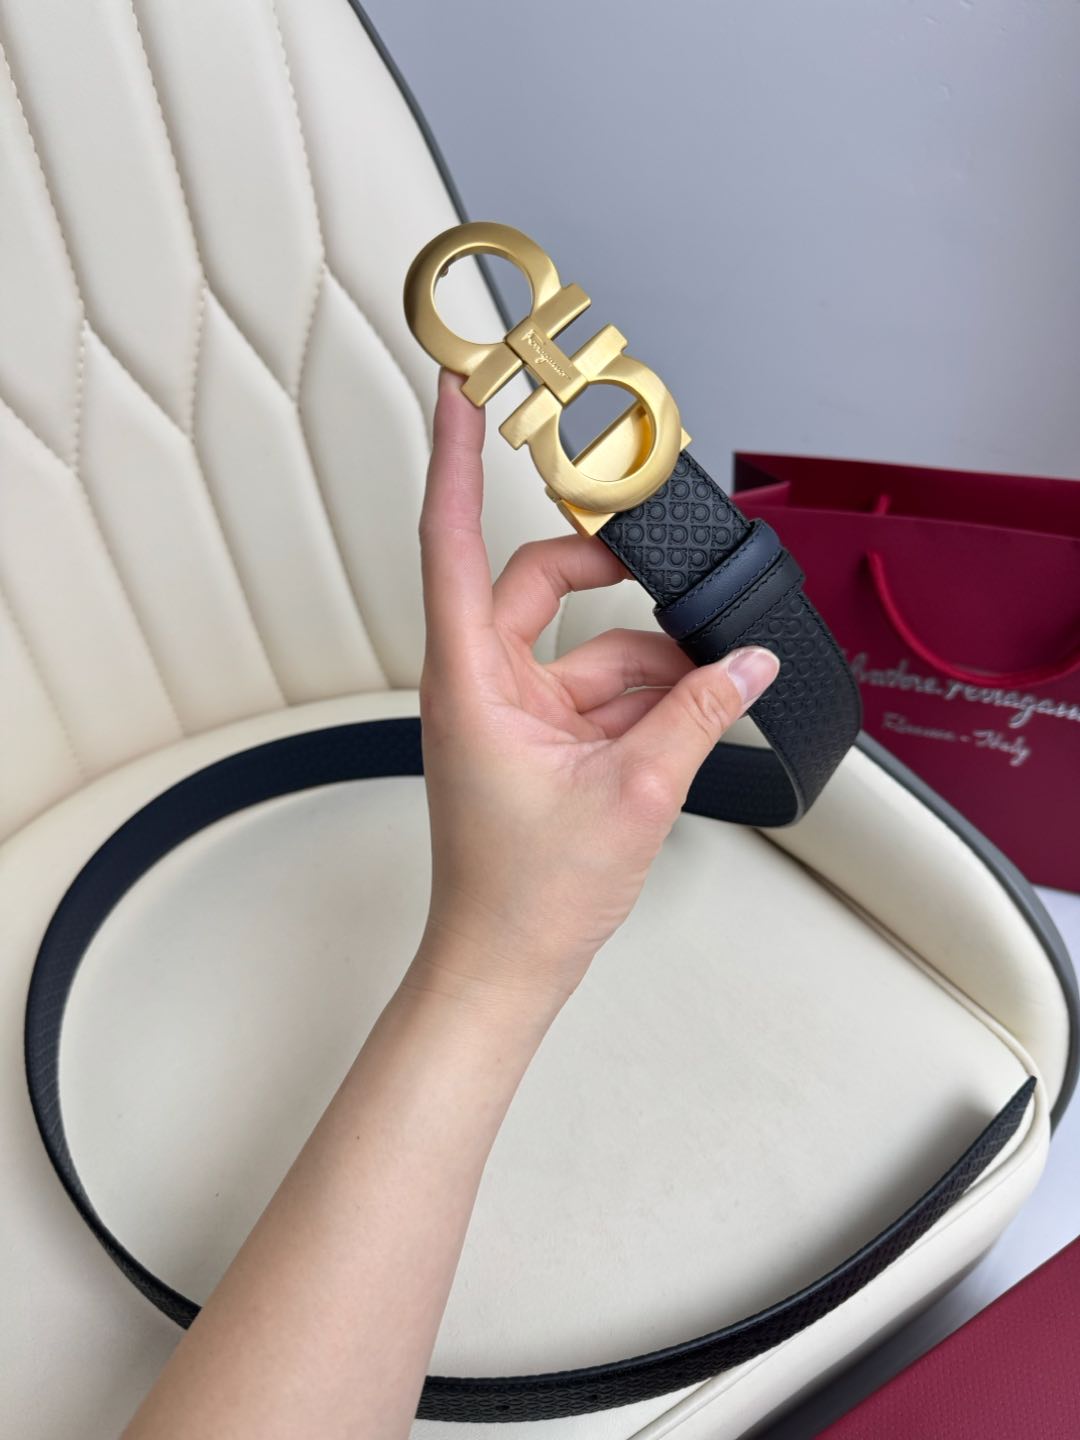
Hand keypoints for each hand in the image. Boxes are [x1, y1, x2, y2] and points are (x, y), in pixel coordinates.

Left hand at [407, 369, 779, 1021]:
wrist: (506, 967)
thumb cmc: (527, 895)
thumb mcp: (633, 793)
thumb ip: (698, 714)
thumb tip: (750, 660)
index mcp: (470, 679)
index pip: (451, 540)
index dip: (453, 457)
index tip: (460, 387)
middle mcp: (482, 681)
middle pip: (541, 582)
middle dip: (609, 576)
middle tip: (666, 566)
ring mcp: (511, 710)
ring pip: (585, 642)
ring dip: (649, 657)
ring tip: (708, 686)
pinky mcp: (539, 738)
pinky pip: (598, 686)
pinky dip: (648, 693)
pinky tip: (696, 710)